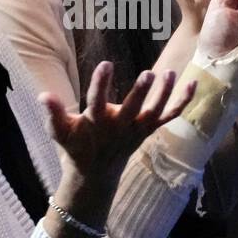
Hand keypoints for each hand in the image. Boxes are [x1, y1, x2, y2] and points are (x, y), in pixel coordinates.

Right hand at [40, 61, 195, 188]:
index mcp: (96, 124)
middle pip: (133, 109)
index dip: (101, 84)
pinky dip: (183, 102)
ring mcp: (137, 130)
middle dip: (141, 93)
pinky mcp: (149, 129)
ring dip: (165, 95)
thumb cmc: (76, 146)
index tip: (106, 64)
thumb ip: (53, 114)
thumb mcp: (60, 132)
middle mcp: (119, 127)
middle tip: (148, 73)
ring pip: (155, 113)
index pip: (97, 102)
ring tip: (170, 73)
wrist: (95, 174)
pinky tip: (193, 82)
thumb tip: (44, 95)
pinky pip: (169, 116)